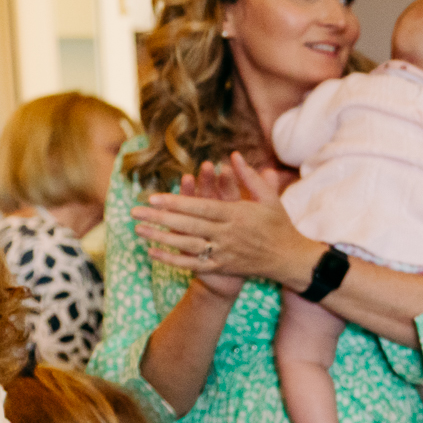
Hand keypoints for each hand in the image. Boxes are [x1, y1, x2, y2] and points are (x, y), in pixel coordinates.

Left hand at [133, 153, 321, 294]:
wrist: (289, 259)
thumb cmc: (279, 225)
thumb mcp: (269, 198)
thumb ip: (250, 177)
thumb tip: (234, 155)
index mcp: (237, 215)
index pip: (200, 208)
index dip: (176, 203)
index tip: (153, 198)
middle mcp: (227, 234)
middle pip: (188, 225)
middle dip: (159, 218)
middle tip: (134, 210)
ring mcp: (224, 252)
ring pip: (186, 245)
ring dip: (160, 237)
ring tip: (138, 229)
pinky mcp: (222, 267)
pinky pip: (193, 264)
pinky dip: (172, 259)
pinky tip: (152, 252)